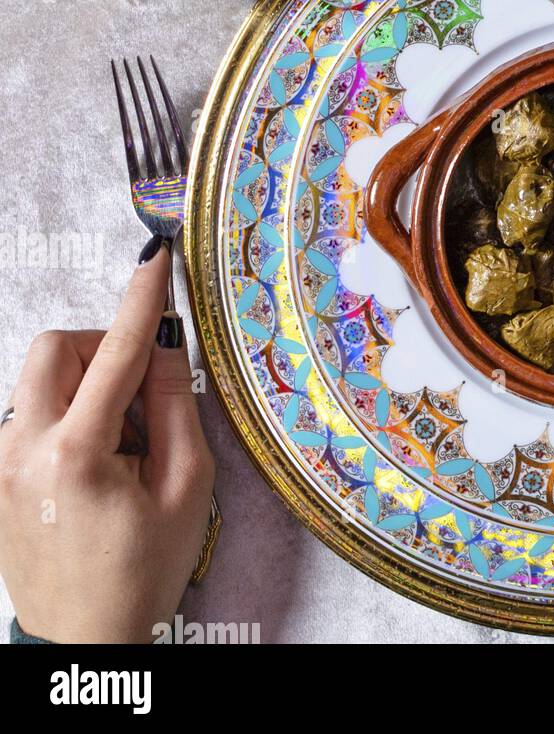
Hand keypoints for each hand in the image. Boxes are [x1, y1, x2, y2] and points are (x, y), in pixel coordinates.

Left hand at [0, 243, 214, 642]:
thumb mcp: (187, 487)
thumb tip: (166, 346)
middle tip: (141, 391)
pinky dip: (69, 416)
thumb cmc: (142, 571)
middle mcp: (22, 450)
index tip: (157, 257)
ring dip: (86, 386)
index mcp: (75, 454)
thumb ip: (176, 407)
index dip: (141, 299)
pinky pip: (32, 413)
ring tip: (122, 444)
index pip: (115, 353)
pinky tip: (97, 463)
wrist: (84, 642)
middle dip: (100, 348)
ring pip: (41, 379)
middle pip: (55, 348)